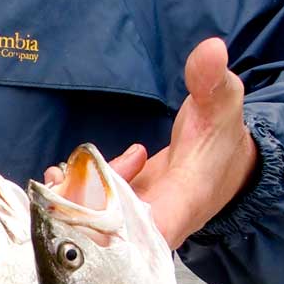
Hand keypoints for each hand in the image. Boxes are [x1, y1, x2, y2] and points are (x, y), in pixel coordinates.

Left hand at [45, 38, 258, 248]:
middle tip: (60, 176)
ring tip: (64, 169)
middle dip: (76, 208)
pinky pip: (90, 214)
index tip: (88, 222)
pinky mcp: (123, 215)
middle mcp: (158, 221)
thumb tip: (211, 48)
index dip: (118, 234)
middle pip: (111, 235)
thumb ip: (211, 79)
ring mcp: (138, 220)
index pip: (154, 231)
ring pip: (95, 225)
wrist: (224, 162)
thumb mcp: (222, 101)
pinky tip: (66, 172)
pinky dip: (72, 194)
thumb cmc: (221, 134)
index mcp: (183, 201)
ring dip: (72, 196)